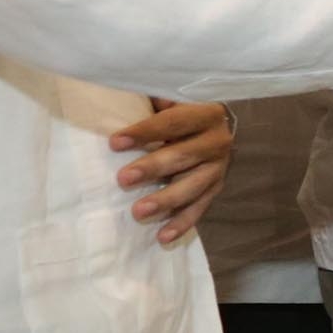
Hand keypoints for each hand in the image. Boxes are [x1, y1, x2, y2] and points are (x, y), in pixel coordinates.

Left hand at [113, 100, 234, 245]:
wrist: (218, 128)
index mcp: (206, 114)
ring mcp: (218, 168)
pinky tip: (162, 237)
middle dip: (152, 168)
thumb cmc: (182, 112)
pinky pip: (200, 208)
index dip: (145, 131)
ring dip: (166, 200)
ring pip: (193, 186)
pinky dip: (181, 223)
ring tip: (138, 212)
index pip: (174, 122)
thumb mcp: (172, 99)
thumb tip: (115, 96)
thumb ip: (153, 100)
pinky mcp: (216, 189)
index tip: (114, 142)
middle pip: (184, 155)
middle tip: (123, 179)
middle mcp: (217, 141)